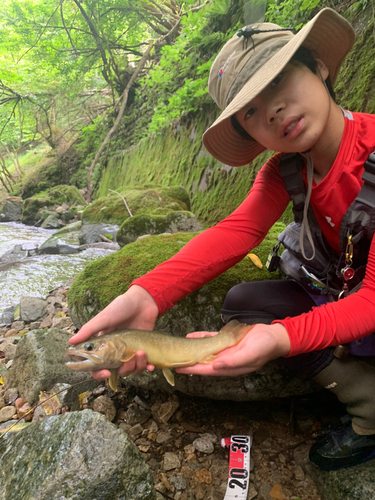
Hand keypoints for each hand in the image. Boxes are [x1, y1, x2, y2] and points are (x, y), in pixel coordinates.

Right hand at [69, 285, 158, 380]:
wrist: (143, 300)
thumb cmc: (120, 307)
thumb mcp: (104, 318)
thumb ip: (89, 330)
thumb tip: (70, 342)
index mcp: (103, 346)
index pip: (97, 367)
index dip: (99, 374)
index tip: (106, 372)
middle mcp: (116, 351)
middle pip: (116, 371)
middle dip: (123, 370)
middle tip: (128, 361)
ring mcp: (130, 351)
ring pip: (131, 369)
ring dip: (137, 366)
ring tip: (141, 353)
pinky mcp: (144, 349)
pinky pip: (145, 365)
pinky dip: (147, 367)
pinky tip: (151, 366)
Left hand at [176, 323, 290, 376]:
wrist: (274, 336)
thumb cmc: (264, 347)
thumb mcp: (250, 355)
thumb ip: (233, 362)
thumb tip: (215, 367)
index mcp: (231, 366)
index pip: (207, 370)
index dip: (193, 369)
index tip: (179, 368)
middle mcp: (226, 360)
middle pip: (203, 361)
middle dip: (189, 361)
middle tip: (173, 360)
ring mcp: (226, 350)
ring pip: (205, 350)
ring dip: (193, 349)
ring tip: (179, 348)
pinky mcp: (228, 340)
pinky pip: (211, 339)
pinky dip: (201, 338)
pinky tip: (191, 336)